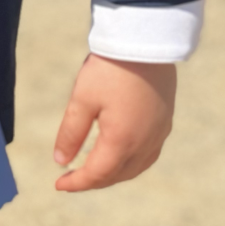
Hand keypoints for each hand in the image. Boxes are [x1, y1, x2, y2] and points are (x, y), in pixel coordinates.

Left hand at [52, 54, 175, 191]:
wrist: (145, 41)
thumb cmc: (110, 68)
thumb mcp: (82, 99)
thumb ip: (71, 132)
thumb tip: (61, 161)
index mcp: (122, 141)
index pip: (97, 174)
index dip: (76, 183)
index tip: (58, 184)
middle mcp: (145, 143)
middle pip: (117, 174)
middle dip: (94, 180)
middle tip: (72, 178)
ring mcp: (159, 133)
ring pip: (135, 167)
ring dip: (114, 173)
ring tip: (94, 170)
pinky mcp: (166, 121)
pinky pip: (149, 154)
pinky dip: (131, 162)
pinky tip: (122, 154)